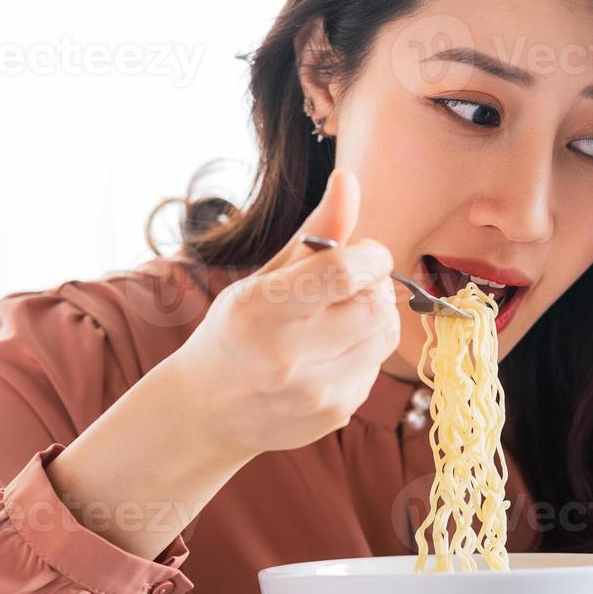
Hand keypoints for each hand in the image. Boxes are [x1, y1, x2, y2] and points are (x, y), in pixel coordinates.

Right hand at [174, 166, 400, 458]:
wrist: (207, 411)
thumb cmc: (235, 331)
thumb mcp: (262, 276)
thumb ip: (315, 232)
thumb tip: (348, 179)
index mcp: (260, 310)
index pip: (344, 273)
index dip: (371, 255)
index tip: (364, 254)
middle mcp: (286, 356)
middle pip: (376, 306)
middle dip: (374, 286)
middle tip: (351, 285)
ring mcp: (313, 392)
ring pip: (385, 336)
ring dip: (374, 317)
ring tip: (339, 318)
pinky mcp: (334, 414)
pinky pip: (377, 366)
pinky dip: (364, 351)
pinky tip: (330, 354)